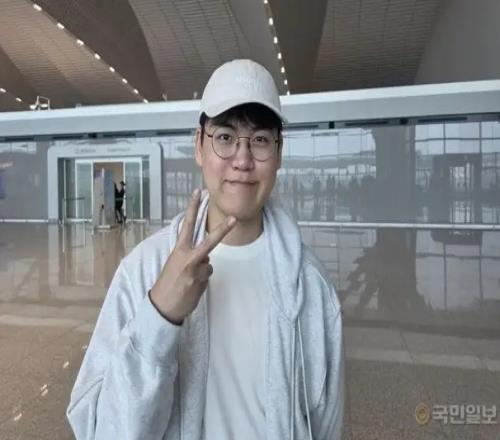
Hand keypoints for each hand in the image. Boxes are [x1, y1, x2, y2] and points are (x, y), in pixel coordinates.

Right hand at [150, 189, 236, 324]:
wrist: (161, 306)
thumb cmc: (167, 283)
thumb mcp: (175, 264)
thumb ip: (190, 256)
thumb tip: (205, 257)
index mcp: (179, 250)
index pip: (187, 225)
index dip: (193, 208)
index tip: (198, 192)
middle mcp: (188, 258)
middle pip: (209, 241)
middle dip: (223, 229)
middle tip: (234, 218)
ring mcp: (195, 270)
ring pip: (209, 265)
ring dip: (202, 273)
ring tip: (188, 282)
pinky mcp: (201, 283)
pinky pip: (207, 277)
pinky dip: (202, 283)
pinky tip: (191, 289)